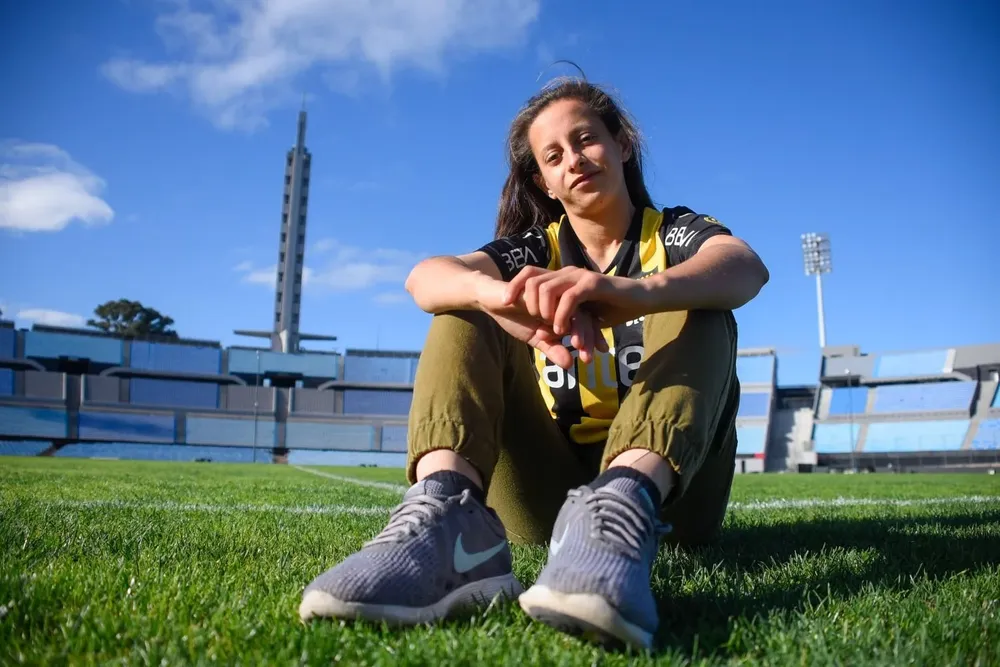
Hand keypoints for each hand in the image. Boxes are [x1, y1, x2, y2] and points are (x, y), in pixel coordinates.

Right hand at [474, 276, 592, 369]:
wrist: (494, 301)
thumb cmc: (517, 319)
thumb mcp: (536, 339)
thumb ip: (553, 349)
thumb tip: (569, 365)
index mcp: (567, 311)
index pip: (587, 324)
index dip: (590, 340)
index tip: (589, 358)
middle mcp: (563, 298)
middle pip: (582, 313)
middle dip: (582, 334)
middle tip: (580, 351)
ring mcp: (551, 289)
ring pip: (565, 303)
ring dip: (562, 320)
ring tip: (555, 336)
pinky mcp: (535, 282)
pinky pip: (544, 293)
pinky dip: (542, 310)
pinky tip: (537, 321)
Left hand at [503, 265, 652, 335]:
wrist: (641, 300)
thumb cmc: (613, 309)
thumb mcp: (582, 319)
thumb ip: (562, 325)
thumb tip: (542, 335)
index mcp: (562, 278)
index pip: (529, 273)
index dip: (513, 285)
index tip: (503, 304)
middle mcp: (568, 273)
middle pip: (533, 279)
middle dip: (526, 301)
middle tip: (532, 322)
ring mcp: (580, 276)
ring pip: (548, 287)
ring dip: (544, 310)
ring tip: (548, 328)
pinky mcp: (593, 284)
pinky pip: (569, 297)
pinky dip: (561, 314)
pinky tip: (560, 329)